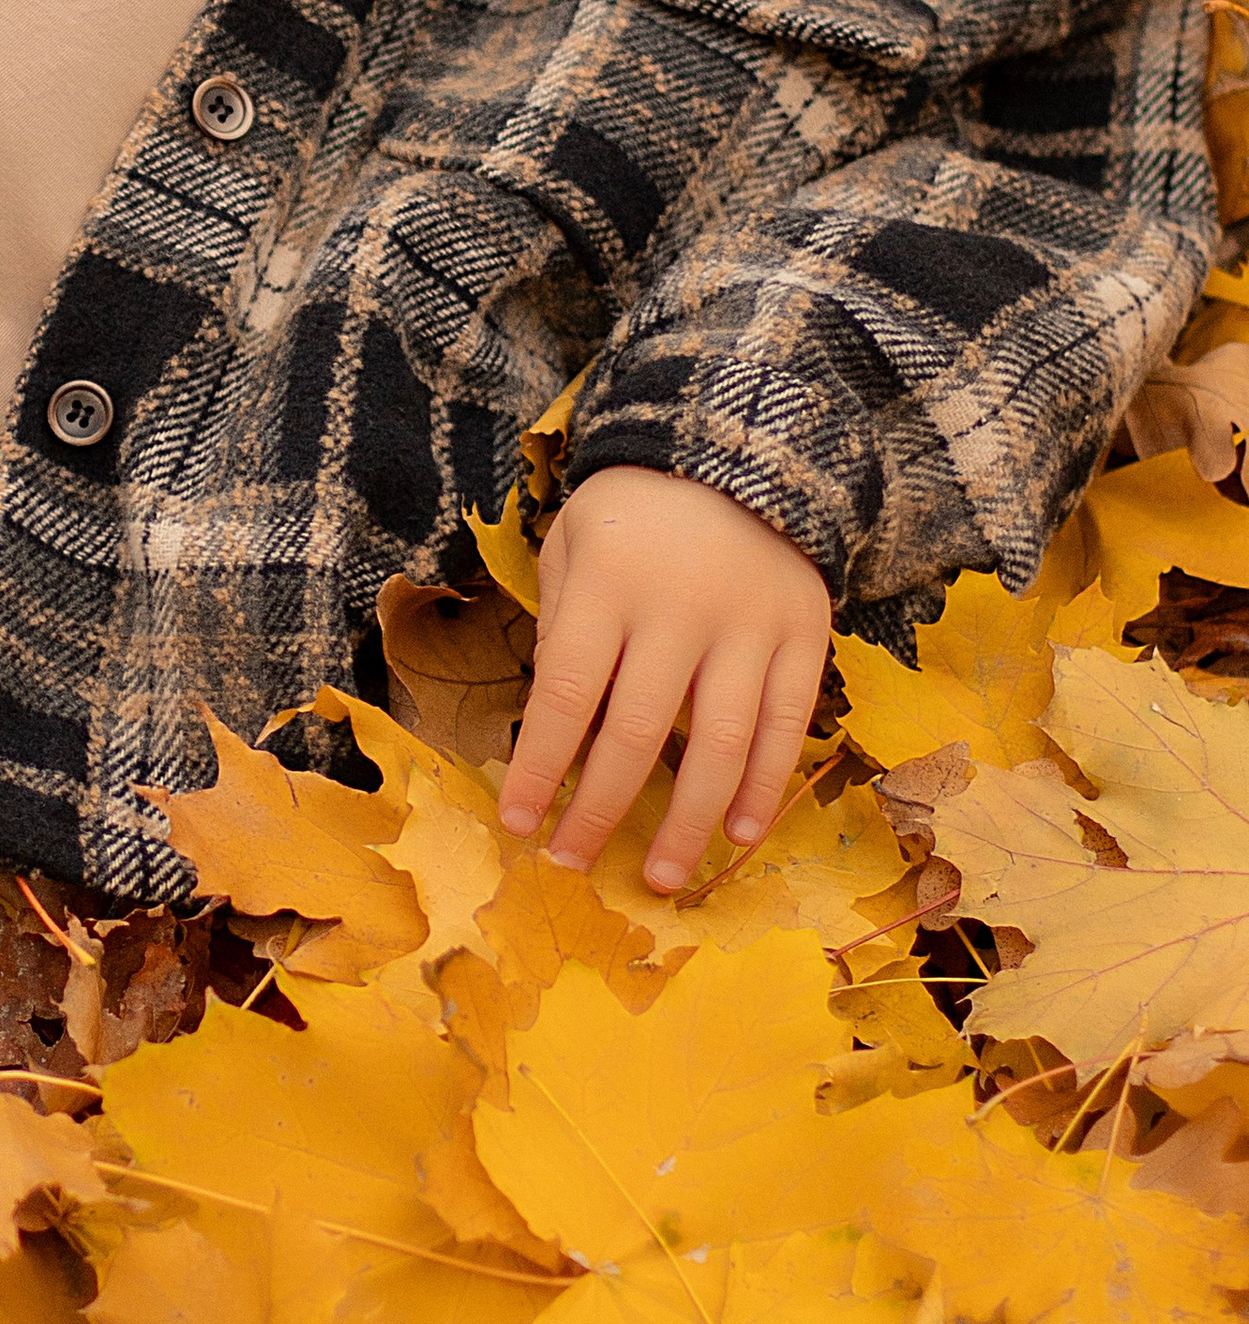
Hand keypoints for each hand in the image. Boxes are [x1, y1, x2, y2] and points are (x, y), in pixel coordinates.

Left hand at [497, 466, 831, 892]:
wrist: (738, 444)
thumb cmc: (633, 510)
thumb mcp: (572, 540)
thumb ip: (560, 625)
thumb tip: (556, 732)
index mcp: (608, 579)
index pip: (567, 693)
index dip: (541, 767)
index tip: (518, 824)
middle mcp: (680, 606)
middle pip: (639, 734)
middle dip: (601, 811)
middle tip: (575, 865)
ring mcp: (749, 623)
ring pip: (720, 745)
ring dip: (688, 823)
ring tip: (662, 878)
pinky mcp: (805, 632)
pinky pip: (788, 726)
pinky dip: (765, 788)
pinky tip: (739, 835)